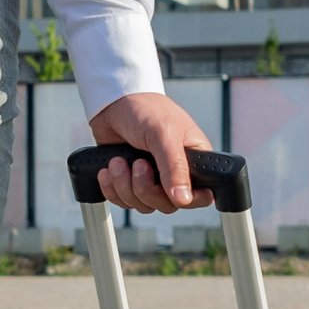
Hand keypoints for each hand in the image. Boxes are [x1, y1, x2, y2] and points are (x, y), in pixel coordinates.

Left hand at [88, 91, 211, 212]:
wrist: (112, 104)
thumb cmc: (145, 109)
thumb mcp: (164, 134)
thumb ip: (174, 167)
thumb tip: (183, 199)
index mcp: (193, 160)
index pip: (200, 195)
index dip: (187, 200)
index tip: (172, 194)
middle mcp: (174, 173)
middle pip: (167, 205)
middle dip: (146, 189)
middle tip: (138, 164)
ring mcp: (152, 179)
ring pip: (143, 205)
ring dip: (125, 187)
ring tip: (118, 162)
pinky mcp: (129, 181)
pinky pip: (124, 201)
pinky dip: (112, 189)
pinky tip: (108, 170)